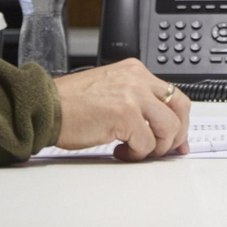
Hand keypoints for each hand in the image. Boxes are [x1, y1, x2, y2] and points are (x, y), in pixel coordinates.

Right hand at [52, 58, 191, 160]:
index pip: (172, 94)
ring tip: (135, 150)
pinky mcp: (125, 115)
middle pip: (180, 107)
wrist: (46, 107)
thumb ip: (135, 101)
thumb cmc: (70, 104)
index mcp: (134, 71)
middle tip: (167, 150)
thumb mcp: (110, 91)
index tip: (177, 138)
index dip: (179, 119)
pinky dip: (136, 154)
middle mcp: (137, 79)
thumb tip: (158, 127)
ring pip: (168, 128)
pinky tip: (119, 151)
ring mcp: (133, 95)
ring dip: (156, 147)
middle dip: (177, 133)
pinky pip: (147, 144)